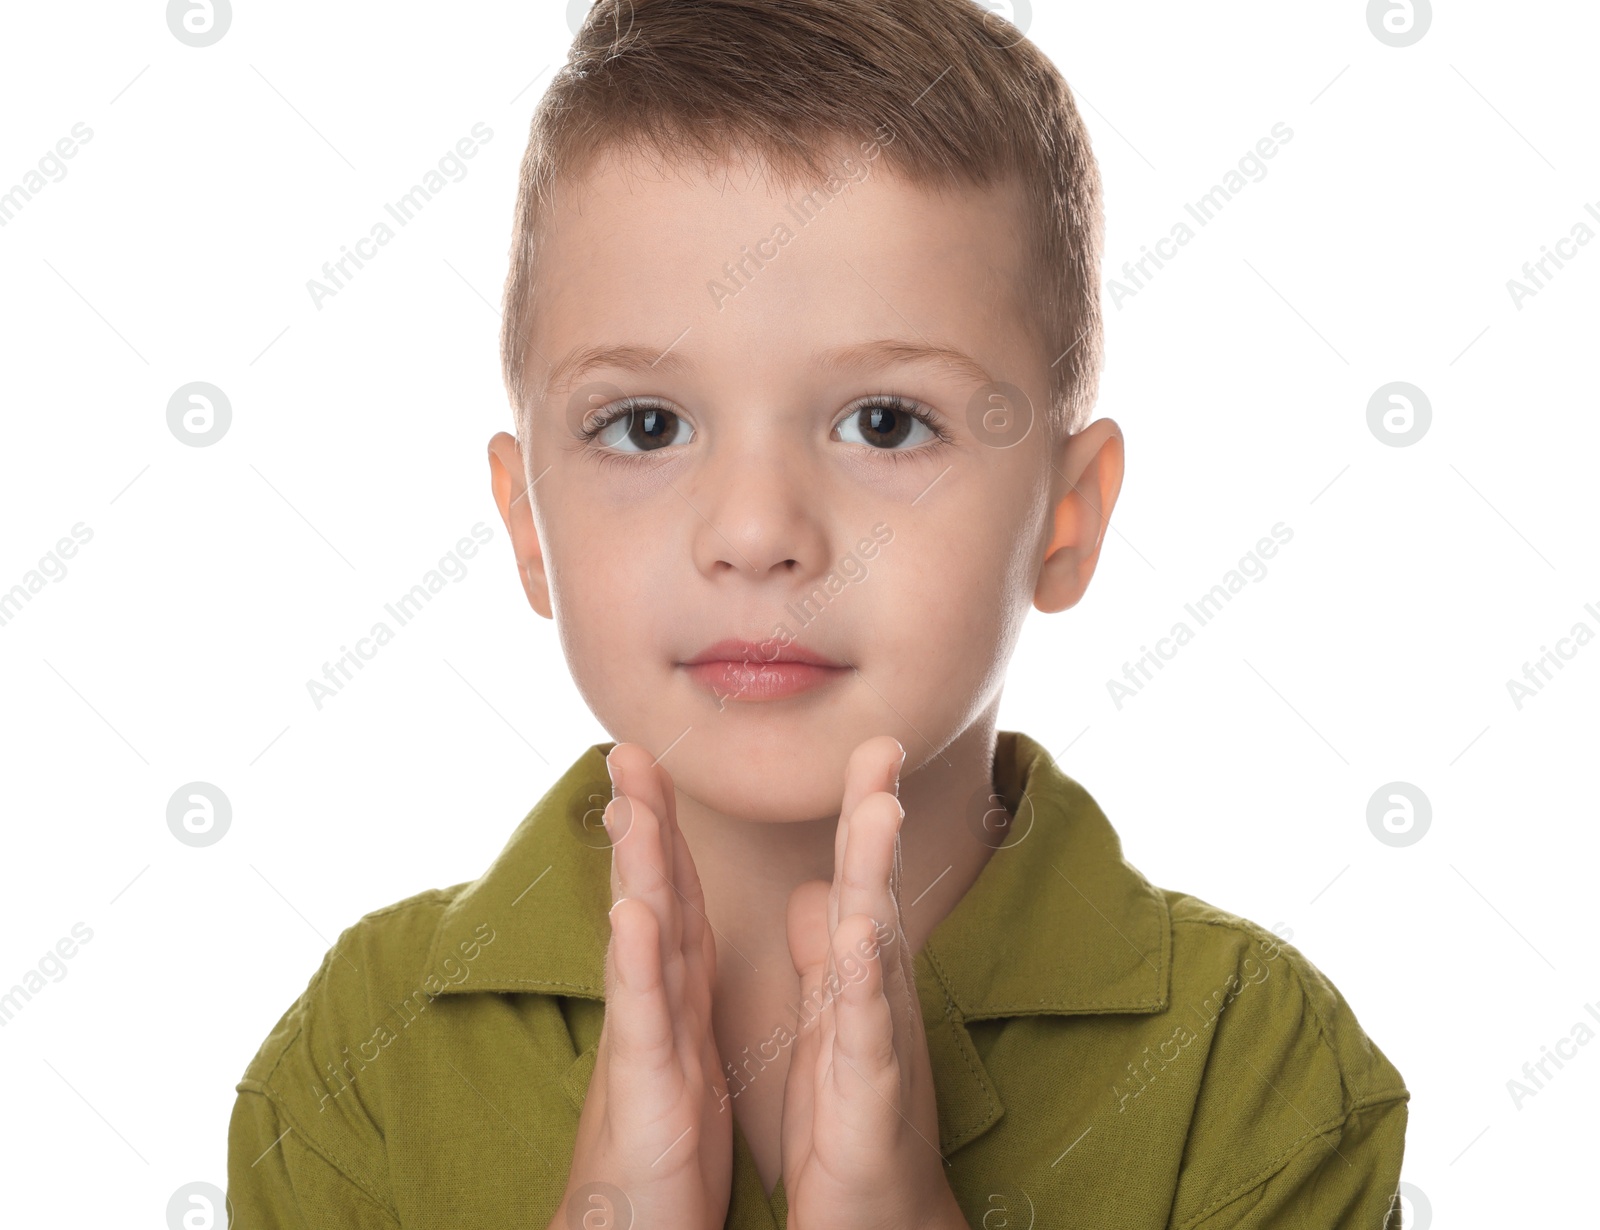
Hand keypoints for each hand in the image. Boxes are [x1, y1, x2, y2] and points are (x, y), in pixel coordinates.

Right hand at [552, 743, 731, 1229]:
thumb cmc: (659, 1148)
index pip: (674, 894)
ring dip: (637, 869)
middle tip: (628, 750)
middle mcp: (653, 1004)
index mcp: (676, 994)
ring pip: (641, 940)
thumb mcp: (680, 1052)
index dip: (666, 829)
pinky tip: (631, 913)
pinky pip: (642, 1017)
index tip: (655, 764)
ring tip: (631, 804)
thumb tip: (669, 935)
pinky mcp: (642, 1087)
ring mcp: (643, 1040)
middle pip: (650, 896)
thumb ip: (678, 988)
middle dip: (642, 821)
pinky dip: (636, 962)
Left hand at [780, 736, 967, 1229]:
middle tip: (881, 742)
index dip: (856, 810)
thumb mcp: (832, 1022)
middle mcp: (875, 993)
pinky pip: (865, 1027)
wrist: (878, 1215)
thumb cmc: (853, 1117)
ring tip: (879, 805)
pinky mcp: (871, 1090)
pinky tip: (858, 932)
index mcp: (855, 974)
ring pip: (877, 940)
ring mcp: (878, 1037)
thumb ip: (825, 953)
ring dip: (877, 872)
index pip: (852, 876)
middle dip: (876, 812)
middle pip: (872, 887)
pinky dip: (861, 979)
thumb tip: (820, 892)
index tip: (863, 742)